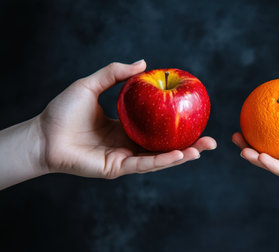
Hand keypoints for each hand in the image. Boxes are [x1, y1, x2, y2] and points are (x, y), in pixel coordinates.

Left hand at [37, 60, 215, 178]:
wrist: (42, 135)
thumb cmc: (62, 112)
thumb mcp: (91, 85)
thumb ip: (115, 73)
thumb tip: (144, 63)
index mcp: (127, 127)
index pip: (158, 128)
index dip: (178, 125)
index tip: (198, 116)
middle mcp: (129, 144)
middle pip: (165, 146)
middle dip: (190, 145)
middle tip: (212, 140)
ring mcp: (125, 157)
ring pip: (159, 158)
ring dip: (182, 155)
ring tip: (203, 148)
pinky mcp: (117, 168)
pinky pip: (144, 164)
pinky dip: (163, 161)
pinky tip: (180, 155)